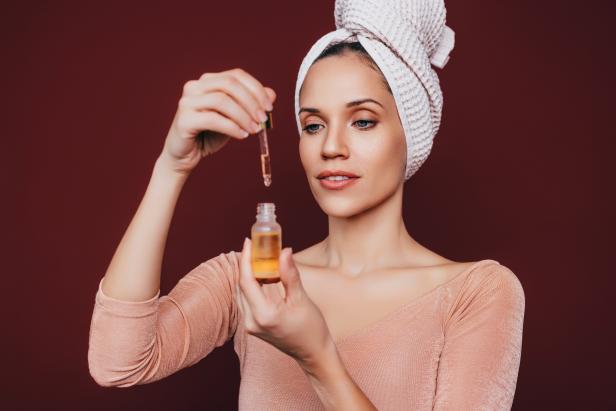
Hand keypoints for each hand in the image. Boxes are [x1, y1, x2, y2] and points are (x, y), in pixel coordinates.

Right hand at [161, 68, 275, 174]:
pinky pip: (212, 119)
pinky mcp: (184, 119)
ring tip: (254, 130)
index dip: (256, 89)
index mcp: (208, 81)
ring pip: (221, 100)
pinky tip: (242, 135)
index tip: (269, 107)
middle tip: (263, 119)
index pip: (236, 75)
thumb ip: (251, 104)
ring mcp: (187, 102)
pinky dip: (232, 127)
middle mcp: (195, 87)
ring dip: (243, 116)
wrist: (185, 156)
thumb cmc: (209, 134)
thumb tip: (271, 94)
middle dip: (251, 101)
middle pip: (229, 84)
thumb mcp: (235, 118)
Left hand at [236, 237, 334, 368]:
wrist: (313, 352)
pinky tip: (260, 274)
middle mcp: (252, 321)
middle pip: (241, 285)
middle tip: (256, 245)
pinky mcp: (253, 325)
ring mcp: (250, 325)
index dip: (246, 259)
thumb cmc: (311, 328)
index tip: (249, 242)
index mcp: (263, 315)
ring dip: (248, 273)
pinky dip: (251, 285)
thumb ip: (289, 275)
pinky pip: (246, 300)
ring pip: (241, 292)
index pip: (246, 281)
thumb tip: (284, 252)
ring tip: (258, 256)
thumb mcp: (302, 299)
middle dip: (247, 263)